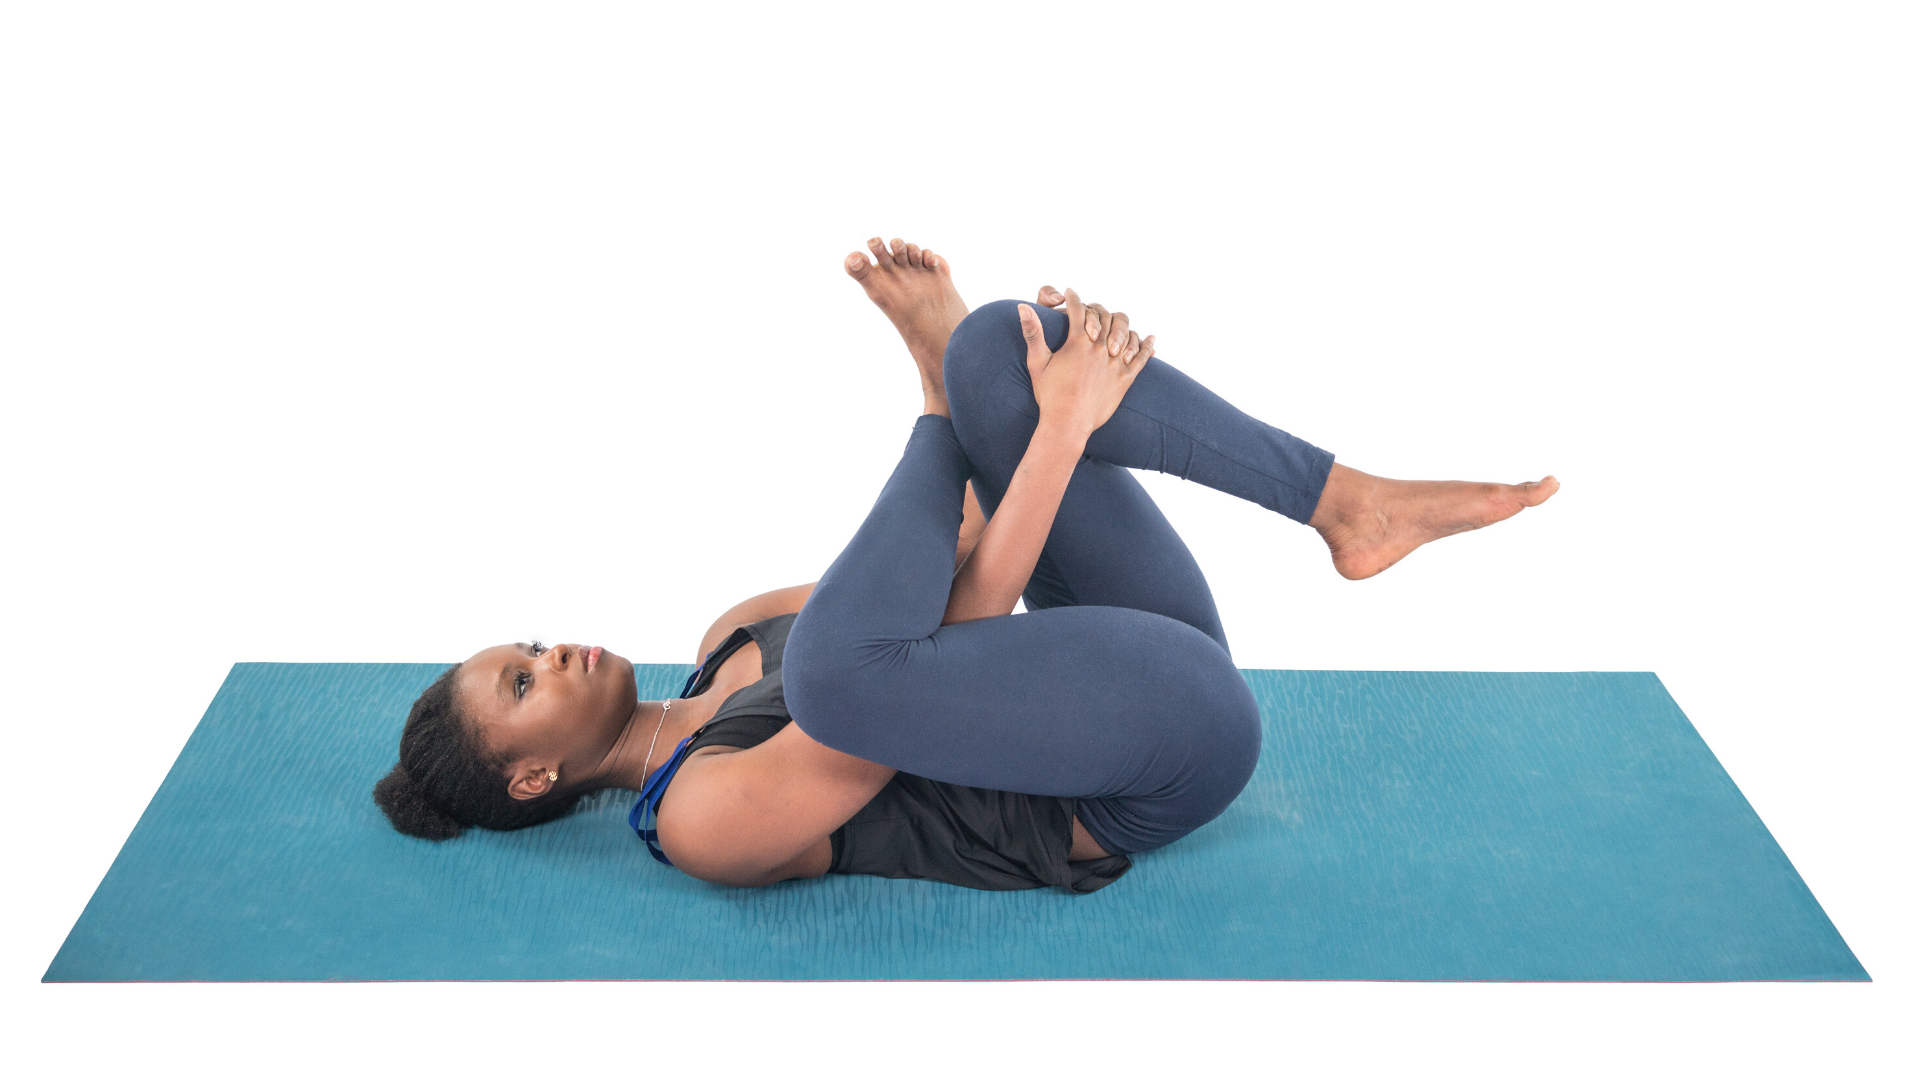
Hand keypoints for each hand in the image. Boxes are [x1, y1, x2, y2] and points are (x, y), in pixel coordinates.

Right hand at [1017, 288, 1154, 439]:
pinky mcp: (1125, 378)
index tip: (1070, 293)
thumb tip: (1021, 306)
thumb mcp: (1037, 362)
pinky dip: (1147, 346)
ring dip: (1120, 325)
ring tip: (1114, 324)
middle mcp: (1100, 348)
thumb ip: (1032, 332)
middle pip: (1105, 316)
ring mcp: (1115, 363)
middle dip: (1096, 309)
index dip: (1072, 298)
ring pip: (1126, 332)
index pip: (1078, 309)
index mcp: (1078, 341)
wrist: (1067, 424)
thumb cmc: (1050, 395)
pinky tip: (1151, 338)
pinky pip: (1142, 357)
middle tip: (1090, 310)